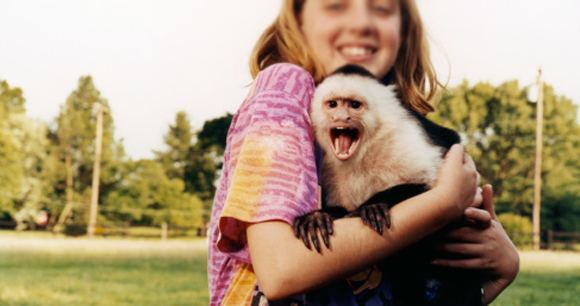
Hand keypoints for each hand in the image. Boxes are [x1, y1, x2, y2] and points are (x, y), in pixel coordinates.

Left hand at [430, 185, 519, 304]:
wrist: (509, 265)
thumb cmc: (497, 238)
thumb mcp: (494, 223)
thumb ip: (487, 205)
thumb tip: (486, 184)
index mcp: (489, 225)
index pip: (483, 217)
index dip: (475, 213)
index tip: (465, 210)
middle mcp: (488, 238)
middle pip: (462, 233)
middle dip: (443, 232)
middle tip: (426, 229)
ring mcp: (486, 252)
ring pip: (460, 249)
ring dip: (441, 248)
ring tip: (425, 245)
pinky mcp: (482, 265)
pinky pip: (462, 264)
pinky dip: (447, 263)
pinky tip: (433, 261)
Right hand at [433, 145, 481, 217]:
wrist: (444, 205)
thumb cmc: (448, 181)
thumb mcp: (452, 161)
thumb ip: (457, 150)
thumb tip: (459, 146)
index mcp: (471, 171)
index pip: (466, 158)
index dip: (458, 154)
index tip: (450, 153)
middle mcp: (474, 183)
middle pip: (472, 172)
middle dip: (465, 167)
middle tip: (455, 166)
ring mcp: (471, 196)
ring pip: (474, 187)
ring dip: (469, 183)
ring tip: (462, 181)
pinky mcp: (466, 207)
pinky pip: (472, 201)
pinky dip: (471, 198)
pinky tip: (467, 197)